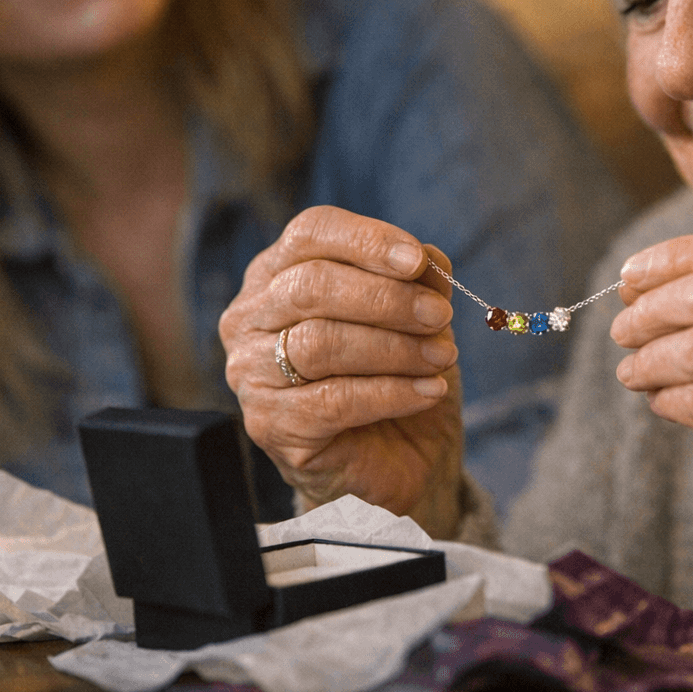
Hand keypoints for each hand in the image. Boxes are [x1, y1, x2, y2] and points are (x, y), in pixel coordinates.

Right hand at [220, 206, 463, 537]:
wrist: (394, 458)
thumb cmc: (397, 375)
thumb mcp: (416, 319)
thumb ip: (417, 282)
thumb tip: (428, 258)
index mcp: (279, 273)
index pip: (311, 233)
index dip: (366, 241)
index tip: (418, 262)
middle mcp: (250, 317)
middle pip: (312, 285)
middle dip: (387, 299)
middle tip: (440, 318)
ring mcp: (251, 373)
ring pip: (321, 342)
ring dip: (394, 348)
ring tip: (442, 358)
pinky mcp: (270, 426)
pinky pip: (333, 400)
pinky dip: (391, 392)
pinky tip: (428, 392)